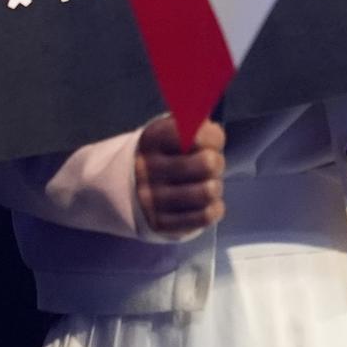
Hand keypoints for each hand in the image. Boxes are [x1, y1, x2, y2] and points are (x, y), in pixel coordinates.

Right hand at [135, 115, 224, 234]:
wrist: (129, 188)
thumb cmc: (164, 154)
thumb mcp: (171, 131)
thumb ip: (194, 123)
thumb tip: (214, 129)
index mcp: (152, 139)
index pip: (197, 134)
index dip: (213, 138)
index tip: (209, 141)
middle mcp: (148, 169)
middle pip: (207, 163)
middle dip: (216, 162)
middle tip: (211, 164)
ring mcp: (153, 199)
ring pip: (208, 192)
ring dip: (215, 186)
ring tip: (208, 183)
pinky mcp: (162, 223)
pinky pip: (205, 216)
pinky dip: (214, 207)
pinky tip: (207, 202)